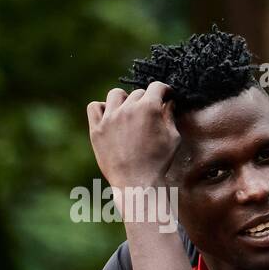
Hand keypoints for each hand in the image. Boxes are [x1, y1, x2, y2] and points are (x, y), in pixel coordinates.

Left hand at [86, 82, 179, 205]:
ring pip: (116, 94)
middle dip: (147, 100)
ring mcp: (109, 118)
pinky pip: (95, 106)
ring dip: (125, 99)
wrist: (137, 182)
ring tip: (129, 110)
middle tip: (150, 113)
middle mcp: (127, 108)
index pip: (157, 86)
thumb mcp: (173, 138)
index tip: (166, 95)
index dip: (164, 89)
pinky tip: (110, 116)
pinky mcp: (96, 128)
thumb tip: (168, 103)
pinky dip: (102, 107)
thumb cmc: (159, 162)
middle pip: (138, 93)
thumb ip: (170, 116)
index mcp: (148, 108)